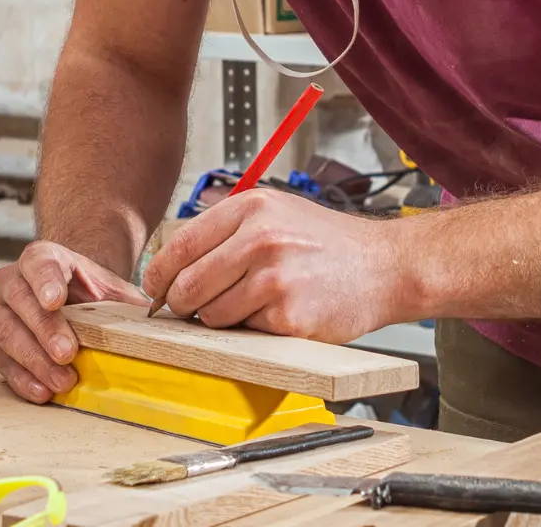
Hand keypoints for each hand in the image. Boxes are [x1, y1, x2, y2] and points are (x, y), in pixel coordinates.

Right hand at [0, 240, 149, 402]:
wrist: (70, 301)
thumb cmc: (91, 295)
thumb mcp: (113, 291)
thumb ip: (131, 303)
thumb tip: (166, 319)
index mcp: (42, 258)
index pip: (40, 264)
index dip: (46, 281)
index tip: (56, 300)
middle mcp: (12, 280)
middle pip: (20, 300)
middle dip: (44, 328)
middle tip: (67, 352)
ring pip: (4, 331)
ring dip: (33, 359)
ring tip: (61, 380)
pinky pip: (1, 359)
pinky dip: (21, 378)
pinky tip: (42, 391)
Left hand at [140, 189, 409, 341]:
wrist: (386, 265)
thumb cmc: (327, 243)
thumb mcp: (275, 212)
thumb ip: (226, 231)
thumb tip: (172, 265)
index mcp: (250, 208)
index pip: (180, 245)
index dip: (159, 275)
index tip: (155, 290)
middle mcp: (260, 238)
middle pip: (187, 285)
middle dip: (181, 304)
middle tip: (189, 310)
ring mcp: (275, 278)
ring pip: (211, 314)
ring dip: (219, 320)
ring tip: (250, 306)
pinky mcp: (289, 315)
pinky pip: (245, 332)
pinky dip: (252, 330)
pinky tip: (277, 315)